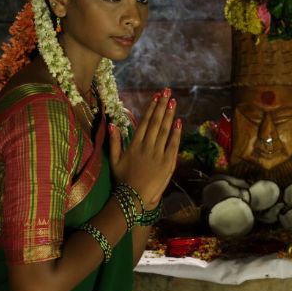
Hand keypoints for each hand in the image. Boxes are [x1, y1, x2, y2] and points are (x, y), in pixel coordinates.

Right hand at [108, 88, 181, 206]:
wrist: (134, 198)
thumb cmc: (123, 180)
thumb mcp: (114, 160)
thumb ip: (114, 141)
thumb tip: (112, 124)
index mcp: (135, 145)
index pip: (144, 122)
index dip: (151, 108)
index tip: (156, 96)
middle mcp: (147, 146)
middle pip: (156, 123)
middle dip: (162, 106)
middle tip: (167, 92)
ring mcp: (158, 154)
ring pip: (165, 131)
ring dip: (169, 115)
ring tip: (173, 101)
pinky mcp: (168, 162)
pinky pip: (173, 145)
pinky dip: (176, 133)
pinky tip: (179, 121)